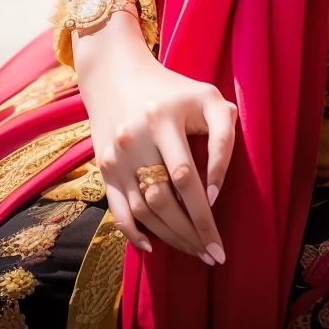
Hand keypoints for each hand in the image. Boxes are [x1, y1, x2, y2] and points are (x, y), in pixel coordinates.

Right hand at [74, 12, 236, 263]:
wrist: (116, 73)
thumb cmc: (173, 88)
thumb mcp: (206, 96)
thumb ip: (224, 132)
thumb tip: (217, 186)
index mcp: (163, 118)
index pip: (186, 175)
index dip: (203, 207)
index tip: (220, 230)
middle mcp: (135, 137)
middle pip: (164, 198)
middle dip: (192, 232)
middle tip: (213, 254)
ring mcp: (116, 155)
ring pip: (143, 209)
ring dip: (170, 237)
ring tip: (195, 251)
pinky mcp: (104, 166)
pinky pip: (117, 209)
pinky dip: (133, 233)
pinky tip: (153, 247)